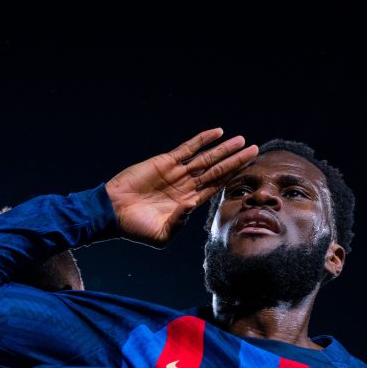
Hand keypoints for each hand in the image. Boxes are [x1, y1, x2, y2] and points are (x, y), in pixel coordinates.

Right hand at [105, 127, 258, 246]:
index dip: (233, 179)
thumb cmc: (135, 228)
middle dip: (236, 161)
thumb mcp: (161, 234)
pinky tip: (218, 133)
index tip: (250, 171)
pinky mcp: (165, 162)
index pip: (217, 188)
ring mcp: (177, 172)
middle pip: (217, 170)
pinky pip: (188, 148)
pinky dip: (203, 140)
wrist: (111, 212)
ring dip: (224, 149)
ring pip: (206, 158)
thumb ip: (179, 222)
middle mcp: (187, 186)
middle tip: (255, 150)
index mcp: (188, 204)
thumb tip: (192, 205)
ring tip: (242, 141)